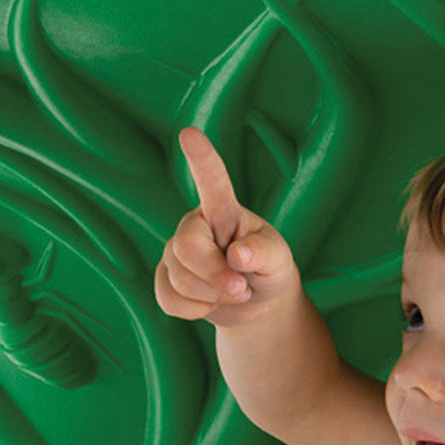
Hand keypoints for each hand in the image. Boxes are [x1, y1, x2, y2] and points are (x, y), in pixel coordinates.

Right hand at [155, 128, 296, 327]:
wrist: (256, 303)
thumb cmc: (269, 270)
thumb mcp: (278, 260)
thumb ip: (263, 253)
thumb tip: (237, 255)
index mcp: (223, 210)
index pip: (212, 183)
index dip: (201, 160)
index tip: (189, 133)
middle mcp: (194, 224)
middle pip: (186, 247)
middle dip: (214, 276)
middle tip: (241, 287)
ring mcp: (175, 251)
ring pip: (178, 279)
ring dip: (212, 297)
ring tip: (234, 291)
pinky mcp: (165, 278)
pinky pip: (168, 299)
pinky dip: (195, 311)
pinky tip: (210, 304)